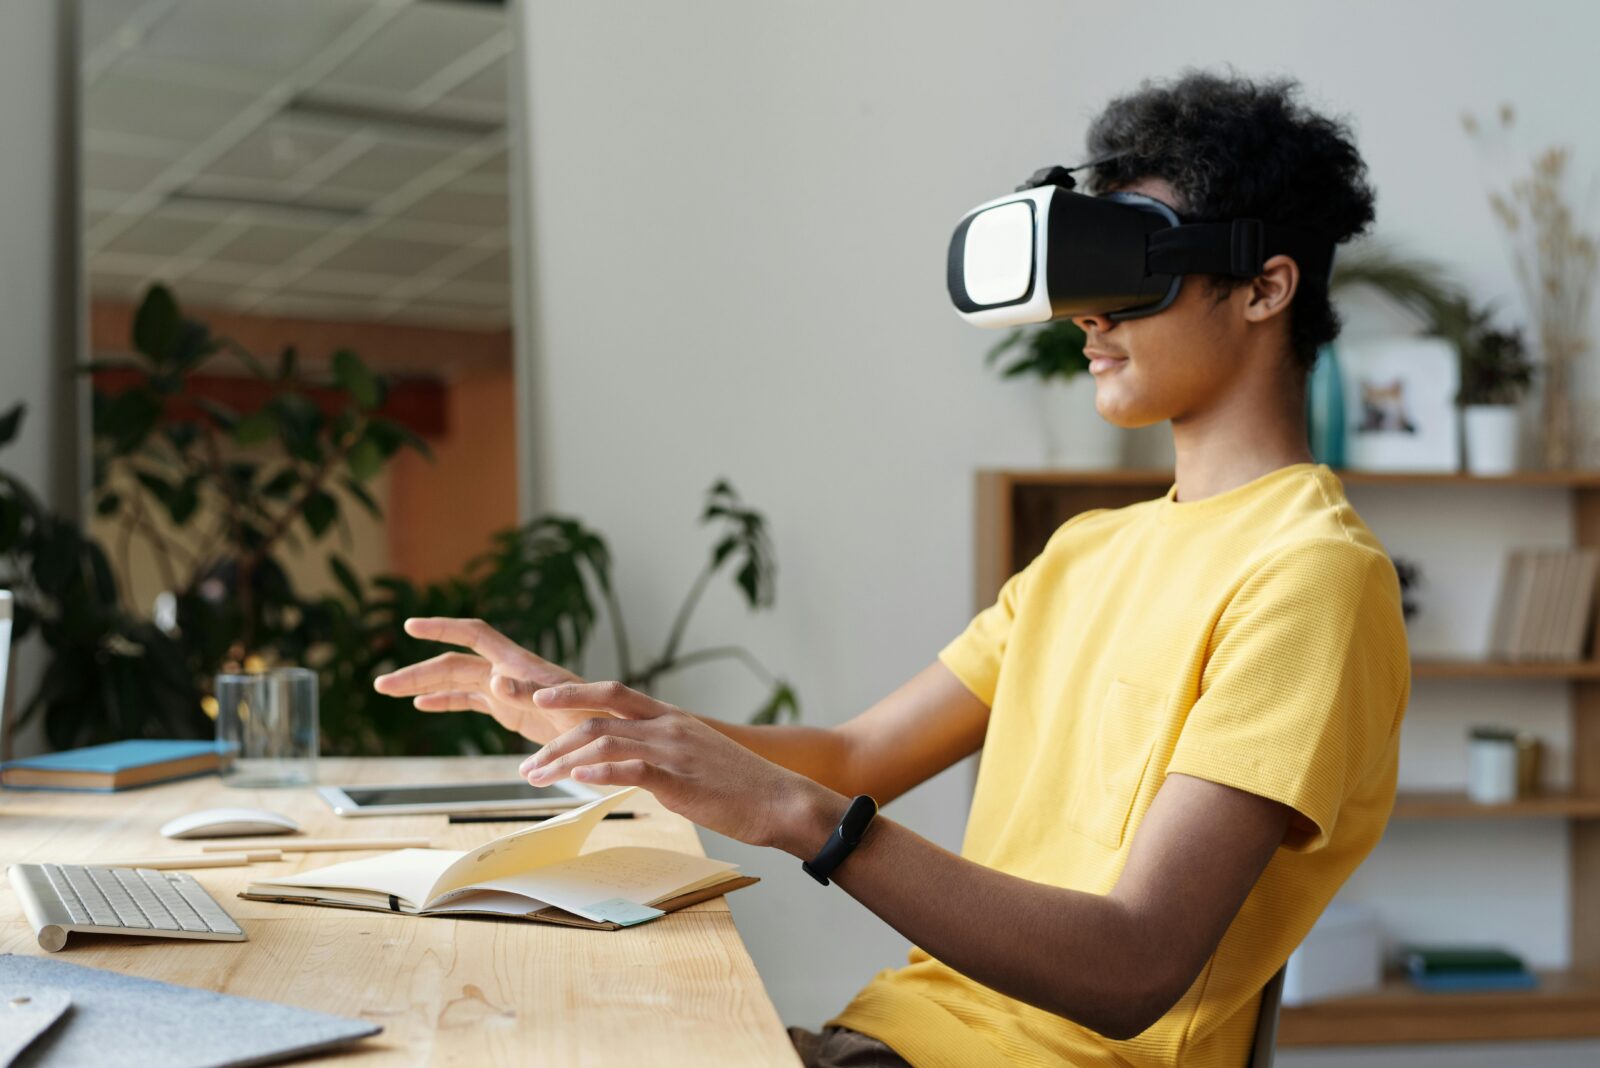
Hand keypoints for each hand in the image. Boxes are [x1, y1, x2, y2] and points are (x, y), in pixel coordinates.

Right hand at [372, 618, 595, 744]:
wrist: (612, 736)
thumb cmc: (595, 718)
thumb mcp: (565, 707)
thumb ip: (530, 693)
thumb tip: (494, 679)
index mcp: (519, 664)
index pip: (474, 636)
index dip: (443, 628)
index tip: (411, 627)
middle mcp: (509, 672)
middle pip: (454, 664)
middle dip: (418, 670)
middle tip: (380, 685)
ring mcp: (508, 691)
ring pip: (457, 682)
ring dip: (423, 685)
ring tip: (388, 690)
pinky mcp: (511, 712)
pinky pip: (471, 702)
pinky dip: (445, 702)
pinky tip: (422, 705)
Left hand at [519, 681, 847, 852]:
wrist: (782, 801)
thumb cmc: (741, 787)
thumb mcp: (695, 760)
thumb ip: (660, 756)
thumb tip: (630, 768)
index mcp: (671, 718)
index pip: (613, 693)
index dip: (572, 693)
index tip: (539, 700)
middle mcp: (668, 726)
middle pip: (597, 719)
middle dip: (553, 740)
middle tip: (527, 765)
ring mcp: (674, 751)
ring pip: (604, 742)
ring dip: (563, 760)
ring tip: (536, 779)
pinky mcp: (680, 780)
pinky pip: (632, 769)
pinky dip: (600, 771)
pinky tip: (578, 779)